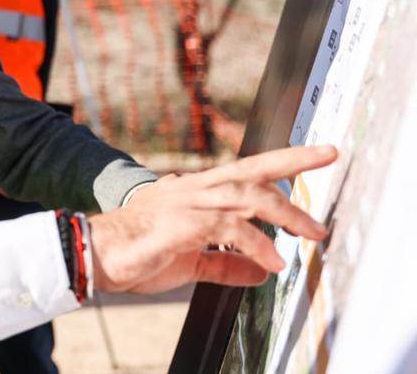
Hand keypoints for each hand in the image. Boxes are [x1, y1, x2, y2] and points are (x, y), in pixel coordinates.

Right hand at [89, 145, 335, 294]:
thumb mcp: (189, 262)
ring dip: (285, 212)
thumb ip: (225, 262)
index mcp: (194, 193)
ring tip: (312, 233)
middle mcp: (193, 189)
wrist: (95, 254)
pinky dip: (256, 244)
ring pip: (246, 195)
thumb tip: (260, 270)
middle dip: (293, 160)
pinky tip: (272, 262)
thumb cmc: (134, 255)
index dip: (281, 162)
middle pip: (252, 169)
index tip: (315, 154)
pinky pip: (229, 228)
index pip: (245, 171)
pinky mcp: (181, 223)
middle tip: (329, 154)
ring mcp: (187, 203)